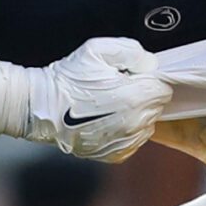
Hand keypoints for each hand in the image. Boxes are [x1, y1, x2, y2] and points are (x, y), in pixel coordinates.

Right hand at [28, 38, 171, 160]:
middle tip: (117, 90)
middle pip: (156, 107)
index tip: (131, 78)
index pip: (163, 88)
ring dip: (135, 115)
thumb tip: (150, 64)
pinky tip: (107, 121)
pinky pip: (134, 141)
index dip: (148, 80)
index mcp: (134, 97)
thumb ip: (132, 52)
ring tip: (109, 106)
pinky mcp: (116, 154)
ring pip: (147, 125)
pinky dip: (125, 131)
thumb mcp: (98, 50)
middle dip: (142, 96)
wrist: (42, 108)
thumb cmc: (68, 78)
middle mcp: (134, 123)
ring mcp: (125, 141)